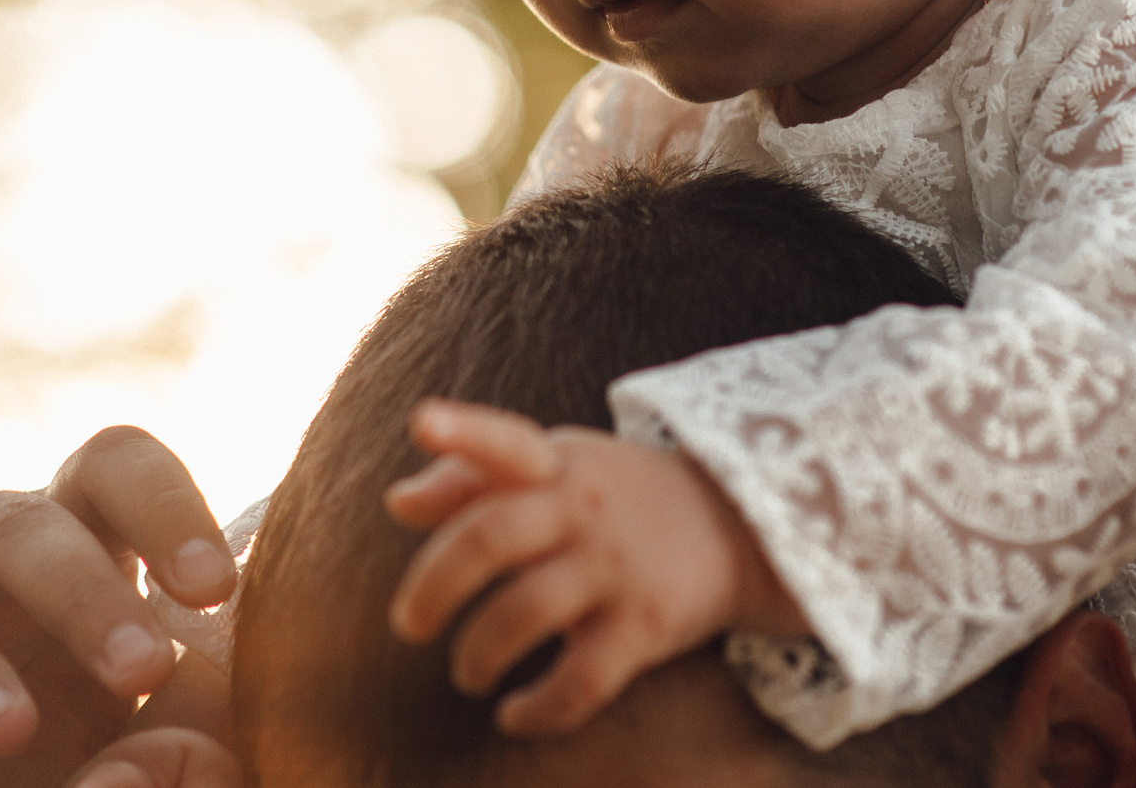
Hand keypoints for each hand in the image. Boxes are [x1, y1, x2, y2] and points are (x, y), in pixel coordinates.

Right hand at [0, 426, 243, 787]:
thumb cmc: (46, 732)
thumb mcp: (119, 705)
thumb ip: (187, 691)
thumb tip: (284, 700)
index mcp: (59, 521)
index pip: (114, 466)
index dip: (169, 509)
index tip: (223, 589)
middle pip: (24, 525)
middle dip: (83, 595)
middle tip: (143, 669)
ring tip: (15, 734)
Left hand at [382, 399, 806, 736]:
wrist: (738, 528)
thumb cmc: (618, 498)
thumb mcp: (558, 469)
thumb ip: (475, 479)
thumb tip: (396, 501)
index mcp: (558, 463)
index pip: (505, 441)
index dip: (463, 433)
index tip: (422, 421)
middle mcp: (584, 508)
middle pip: (492, 537)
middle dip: (434, 586)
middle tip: (408, 625)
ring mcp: (616, 566)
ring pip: (525, 613)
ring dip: (478, 652)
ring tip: (467, 672)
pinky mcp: (646, 625)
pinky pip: (580, 680)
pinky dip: (538, 708)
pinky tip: (515, 715)